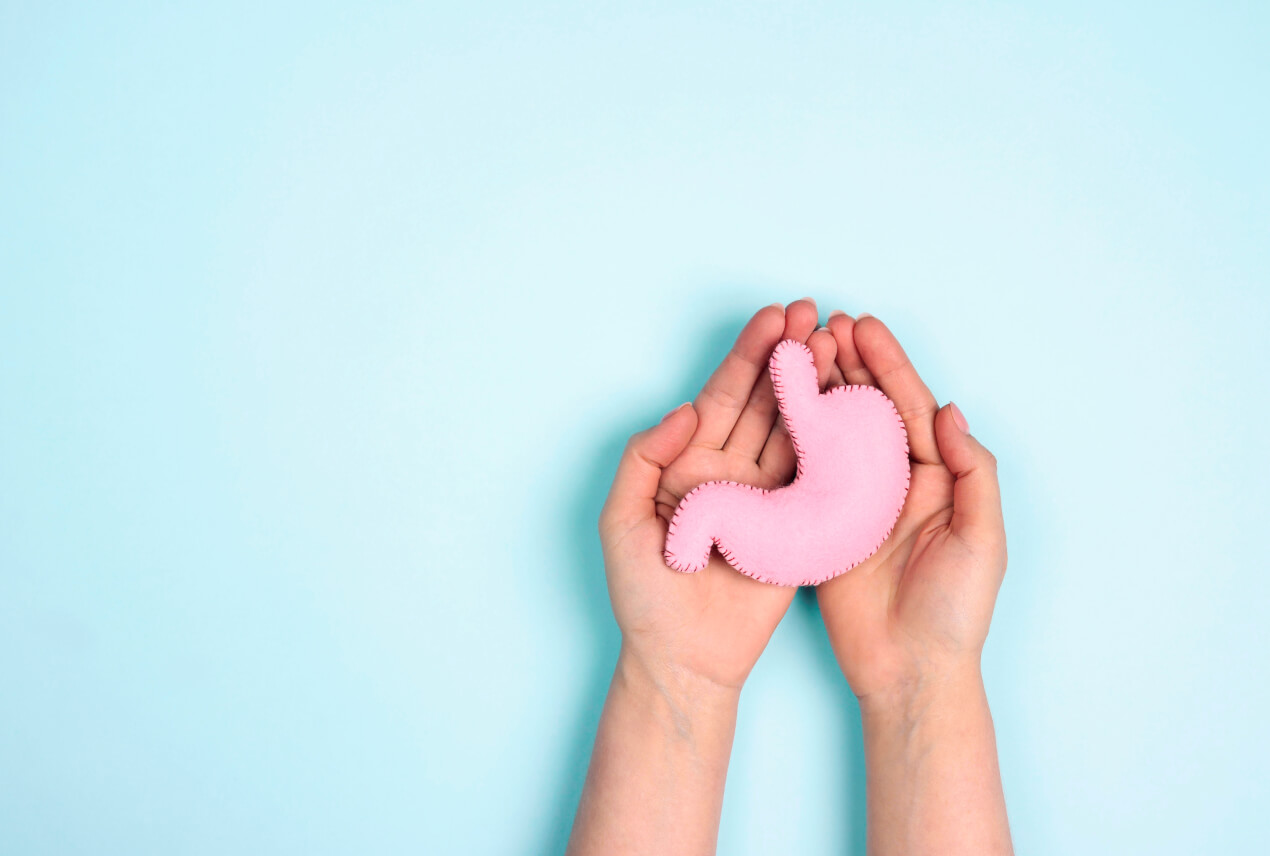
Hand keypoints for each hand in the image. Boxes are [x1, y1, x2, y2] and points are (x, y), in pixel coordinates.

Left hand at [570, 300, 838, 855]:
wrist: (682, 660)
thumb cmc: (644, 596)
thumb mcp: (620, 521)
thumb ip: (644, 459)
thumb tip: (685, 411)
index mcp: (690, 465)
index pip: (723, 397)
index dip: (748, 356)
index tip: (774, 317)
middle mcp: (732, 474)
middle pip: (765, 403)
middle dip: (788, 356)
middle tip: (813, 313)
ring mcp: (768, 499)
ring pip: (795, 432)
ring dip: (814, 389)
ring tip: (834, 345)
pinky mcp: (797, 529)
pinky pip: (817, 480)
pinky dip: (835, 443)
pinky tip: (851, 405)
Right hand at [815, 312, 1006, 703]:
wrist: (910, 673)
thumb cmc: (955, 613)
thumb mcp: (982, 540)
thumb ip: (973, 473)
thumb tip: (949, 411)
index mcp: (938, 480)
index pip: (911, 408)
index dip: (889, 365)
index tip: (864, 326)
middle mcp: (896, 483)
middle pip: (870, 409)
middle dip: (849, 364)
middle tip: (824, 324)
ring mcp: (855, 503)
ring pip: (835, 432)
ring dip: (820, 389)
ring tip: (800, 348)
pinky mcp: (821, 527)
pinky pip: (806, 472)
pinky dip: (794, 436)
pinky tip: (780, 405)